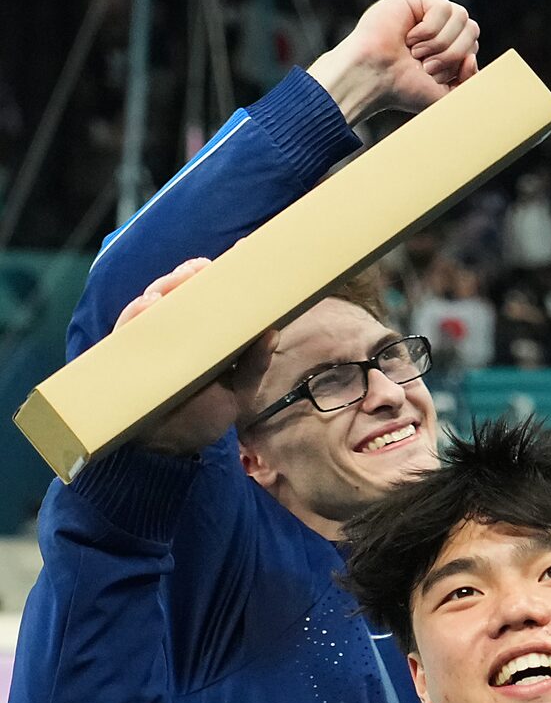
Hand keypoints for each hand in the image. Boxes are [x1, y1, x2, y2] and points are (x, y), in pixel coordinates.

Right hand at [115, 261, 277, 454]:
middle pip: (180, 291)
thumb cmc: (203, 416)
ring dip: (167, 288)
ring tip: (185, 279)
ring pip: (153, 301)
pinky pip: (128, 328)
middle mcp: (175, 331)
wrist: (169, 451)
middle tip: (208, 267)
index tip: (244, 251)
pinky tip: (150, 305)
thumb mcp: (237, 391)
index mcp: (204, 334)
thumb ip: (253, 364)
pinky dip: (138, 315)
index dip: (224, 274)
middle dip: (192, 275)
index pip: (211, 296)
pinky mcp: (126, 352)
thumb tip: (272, 331)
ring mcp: (150, 339)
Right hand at [308, 0, 480, 125]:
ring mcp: (428, 10)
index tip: (434, 77)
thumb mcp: (448, 93)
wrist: (376, 78)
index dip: (461, 65)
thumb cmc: (406, 88)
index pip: (474, 47)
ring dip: (440, 44)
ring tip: (416, 52)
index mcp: (449, 46)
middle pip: (473, 30)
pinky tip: (409, 37)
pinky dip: (429, 30)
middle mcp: (440, 27)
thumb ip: (471, 80)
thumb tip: (472, 57)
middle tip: (426, 66)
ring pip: (462, 18)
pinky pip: (444, 8)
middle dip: (452, 55)